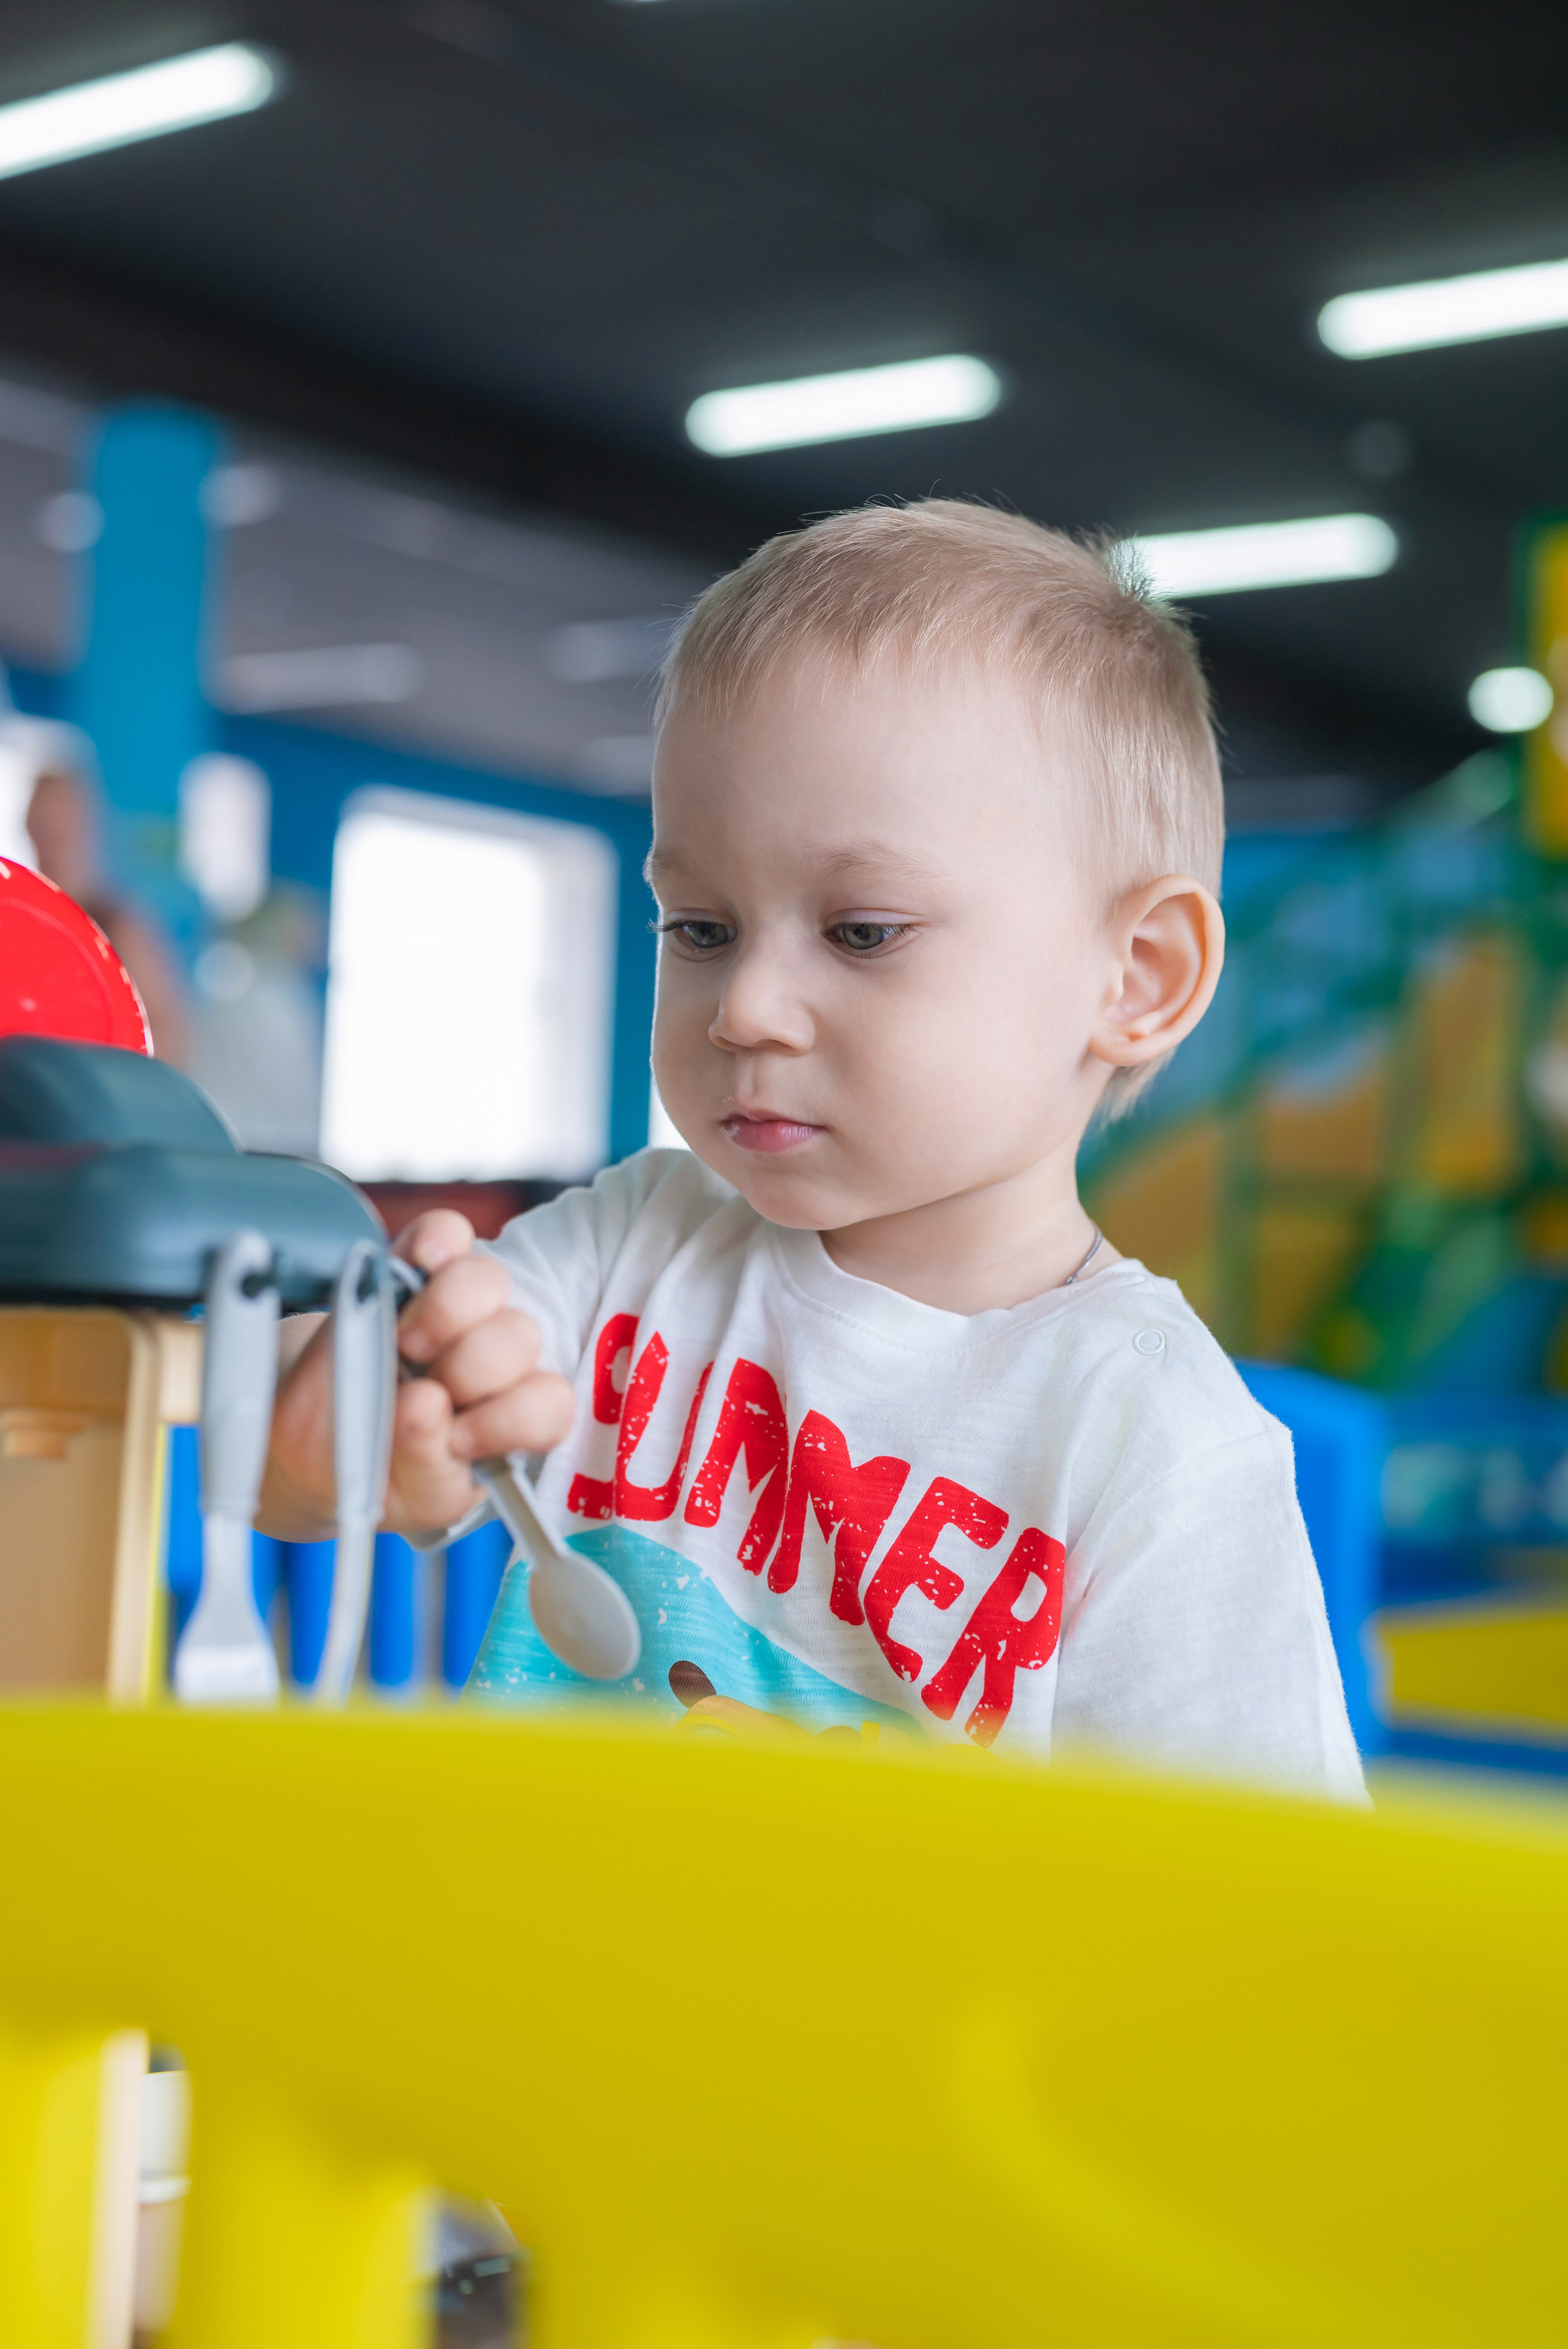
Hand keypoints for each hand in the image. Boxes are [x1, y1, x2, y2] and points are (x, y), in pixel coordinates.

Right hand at [258, 1210, 574, 1541]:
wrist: (308, 1449)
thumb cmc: (371, 1473)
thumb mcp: (408, 1497)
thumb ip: (427, 1464)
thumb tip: (424, 1404)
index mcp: (509, 1419)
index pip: (550, 1404)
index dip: (510, 1418)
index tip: (460, 1439)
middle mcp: (494, 1360)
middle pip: (519, 1337)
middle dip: (469, 1369)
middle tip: (419, 1389)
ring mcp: (455, 1310)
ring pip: (489, 1282)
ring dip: (446, 1313)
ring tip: (404, 1346)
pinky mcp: (412, 1270)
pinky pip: (446, 1232)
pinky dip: (435, 1242)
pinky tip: (419, 1266)